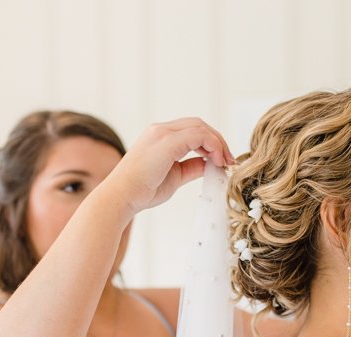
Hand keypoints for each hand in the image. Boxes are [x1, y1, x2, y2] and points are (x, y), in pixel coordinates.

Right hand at [101, 118, 233, 218]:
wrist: (121, 197)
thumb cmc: (141, 191)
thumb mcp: (175, 177)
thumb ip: (192, 167)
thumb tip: (210, 164)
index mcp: (159, 137)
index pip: (192, 130)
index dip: (211, 142)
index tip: (222, 160)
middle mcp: (160, 130)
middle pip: (198, 124)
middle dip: (218, 140)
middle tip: (229, 160)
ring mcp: (162, 133)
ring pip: (200, 127)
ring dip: (217, 142)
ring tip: (224, 161)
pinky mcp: (167, 142)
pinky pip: (198, 135)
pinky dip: (212, 145)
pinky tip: (216, 160)